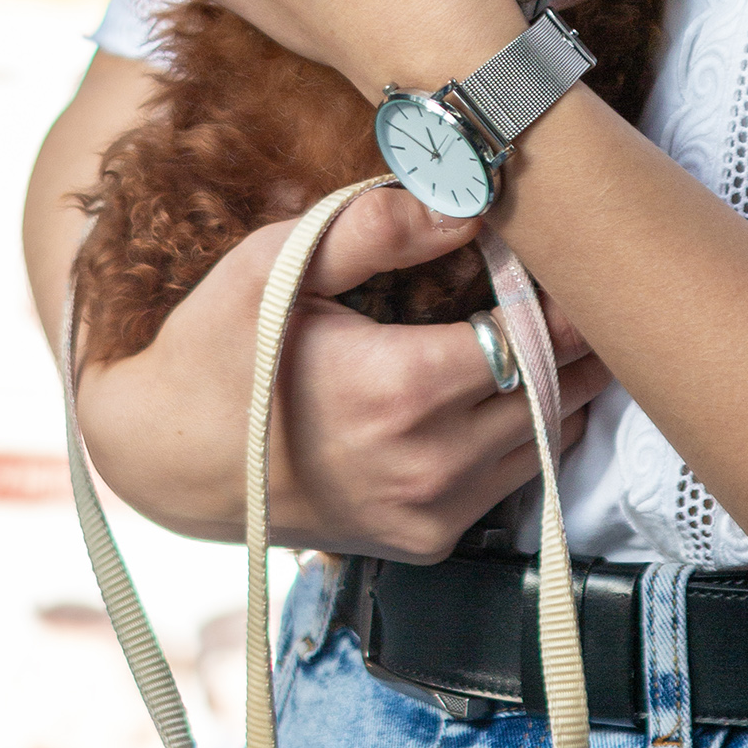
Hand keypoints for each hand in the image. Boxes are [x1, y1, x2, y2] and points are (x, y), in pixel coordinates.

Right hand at [76, 183, 610, 556]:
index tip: (564, 257)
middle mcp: (428, 466)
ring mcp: (429, 515)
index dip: (562, 295)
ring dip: (562, 385)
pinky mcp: (423, 542)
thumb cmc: (220, 346)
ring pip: (548, 442)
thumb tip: (468, 205)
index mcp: (401, 390)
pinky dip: (526, 432)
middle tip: (576, 283)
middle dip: (580, 337)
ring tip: (547, 326)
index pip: (537, 340)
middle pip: (560, 394)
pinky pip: (511, 483)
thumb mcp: (278, 261)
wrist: (167, 459)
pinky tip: (503, 384)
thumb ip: (376, 225)